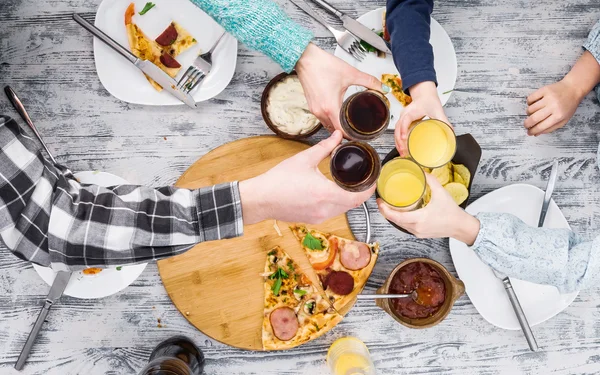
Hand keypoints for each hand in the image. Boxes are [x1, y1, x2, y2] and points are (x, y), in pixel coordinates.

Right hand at [240, 131, 374, 224]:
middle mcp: (325, 209)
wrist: (261, 198)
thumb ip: (325, 147)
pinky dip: (336, 204)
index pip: (357, 197)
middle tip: (364, 179)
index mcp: (326, 193)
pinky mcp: (312, 220)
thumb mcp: (304, 159)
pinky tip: (331, 193)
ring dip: (348, 199)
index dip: (369, 189)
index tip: (373, 179)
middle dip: (360, 193)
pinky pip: (331, 212)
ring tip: (349, 184)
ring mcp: (318, 217)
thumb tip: (338, 135)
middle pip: (352, 204)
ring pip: (342, 209)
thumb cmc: (279, 180)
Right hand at [295, 43, 385, 134]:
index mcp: (330, 107)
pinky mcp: (311, 106)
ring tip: (348, 125)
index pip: (341, 131)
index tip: (359, 137)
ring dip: (336, 127)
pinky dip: (329, 120)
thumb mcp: (350, 74)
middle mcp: (320, 111)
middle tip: (357, 132)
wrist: (306, 59)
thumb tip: (383, 88)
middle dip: (345, 133)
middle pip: (334, 130)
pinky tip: (337, 114)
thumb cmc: (323, 66)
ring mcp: (314, 110)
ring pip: (327, 125)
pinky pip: (321, 119)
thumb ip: (369, 81)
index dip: (351, 136)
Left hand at [376, 174, 479, 244]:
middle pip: (395, 221)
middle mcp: (417, 228)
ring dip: (393, 216)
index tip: (380, 202)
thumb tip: (421, 171)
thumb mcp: (441, 193)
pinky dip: (400, 220)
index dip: (385, 210)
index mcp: (420, 219)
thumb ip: (430, 180)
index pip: (396, 217)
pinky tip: (400, 212)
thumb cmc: (452, 212)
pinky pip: (405, 227)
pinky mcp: (420, 234)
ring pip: (399, 225)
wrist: (460, 226)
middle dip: (386, 211)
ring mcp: (417, 232)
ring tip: (388, 205)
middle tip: (381, 201)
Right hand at [394, 81, 449, 155]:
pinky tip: (402, 148)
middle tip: (404, 152)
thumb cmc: (429, 101)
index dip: (404, 129)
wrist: (424, 95)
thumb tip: (450, 131)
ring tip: (402, 153)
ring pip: (396, 131)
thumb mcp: (438, 110)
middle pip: (398, 128)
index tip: (404, 138)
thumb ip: (444, 120)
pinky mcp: (403, 122)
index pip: (405, 120)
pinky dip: (399, 140)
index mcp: (412, 111)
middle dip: (399, 141)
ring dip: (398, 142)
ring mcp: (402, 118)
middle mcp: (405, 114)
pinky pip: (398, 132)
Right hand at [524, 50, 599, 135]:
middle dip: (527, 124)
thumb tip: (535, 134)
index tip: (528, 132)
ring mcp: (548, 98)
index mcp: (559, 116)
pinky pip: (530, 98)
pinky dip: (529, 102)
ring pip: (530, 109)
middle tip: (526, 125)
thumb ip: (550, 127)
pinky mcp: (544, 89)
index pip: (540, 127)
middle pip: (533, 119)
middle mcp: (553, 107)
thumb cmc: (569, 106)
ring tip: (534, 112)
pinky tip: (534, 103)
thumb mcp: (563, 119)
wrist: (574, 88)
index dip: (532, 131)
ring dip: (530, 112)